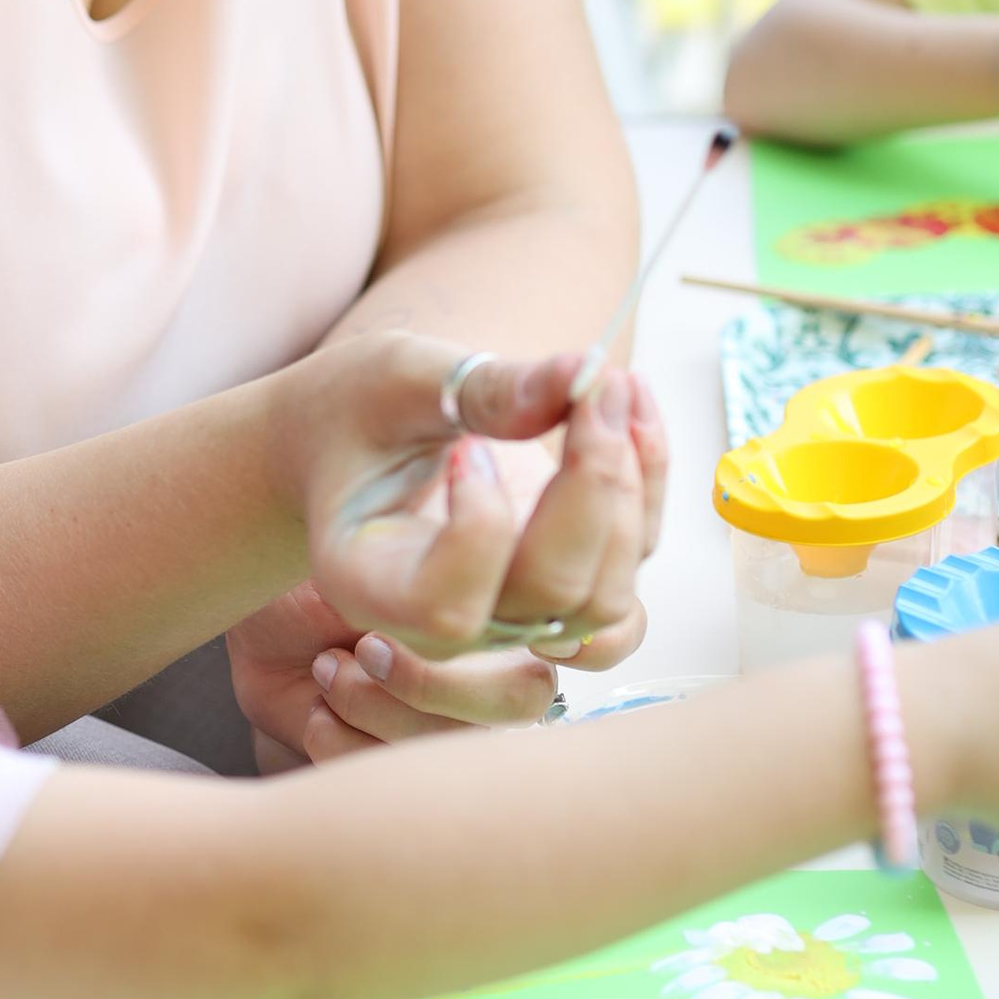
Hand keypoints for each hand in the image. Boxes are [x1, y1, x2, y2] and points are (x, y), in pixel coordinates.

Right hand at [237, 348, 667, 760]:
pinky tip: (632, 410)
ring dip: (633, 491)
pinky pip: (632, 569)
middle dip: (592, 486)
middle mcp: (444, 623)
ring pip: (608, 603)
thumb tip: (584, 375)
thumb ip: (478, 386)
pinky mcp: (562, 584)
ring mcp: (511, 614)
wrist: (346, 438)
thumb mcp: (391, 380)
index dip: (482, 532)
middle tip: (592, 385)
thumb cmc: (351, 412)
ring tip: (615, 387)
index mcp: (372, 586)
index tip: (470, 445)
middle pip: (552, 598)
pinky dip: (651, 492)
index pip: (448, 609)